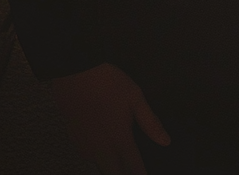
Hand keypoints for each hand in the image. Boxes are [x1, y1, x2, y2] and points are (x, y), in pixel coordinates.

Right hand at [49, 63, 169, 174]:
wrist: (76, 75)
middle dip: (122, 174)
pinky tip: (99, 146)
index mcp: (119, 137)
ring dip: (108, 165)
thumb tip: (165, 141)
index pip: (132, 164)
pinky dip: (94, 154)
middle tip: (130, 171)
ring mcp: (84, 144)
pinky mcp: (73, 138)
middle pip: (112, 171)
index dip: (140, 173)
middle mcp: (101, 146)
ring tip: (117, 161)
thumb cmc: (109, 83)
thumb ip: (150, 122)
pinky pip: (85, 154)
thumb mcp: (136, 98)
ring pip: (98, 163)